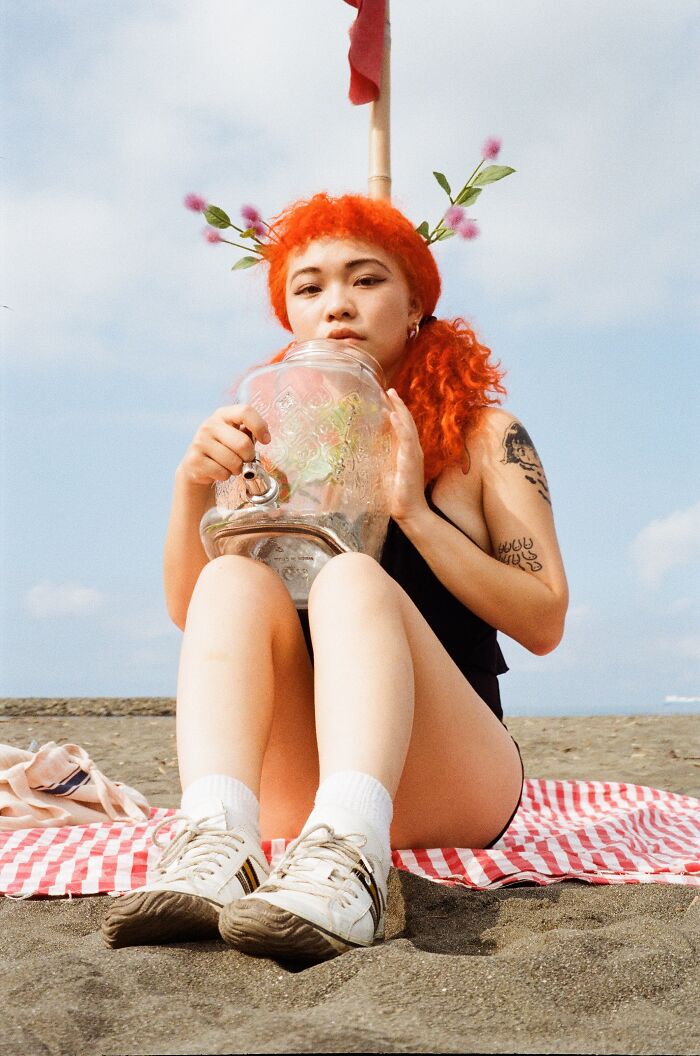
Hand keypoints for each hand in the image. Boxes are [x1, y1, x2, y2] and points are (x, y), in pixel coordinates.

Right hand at [178, 404, 270, 485]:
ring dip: (238, 468)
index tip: (266, 440)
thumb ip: (250, 432)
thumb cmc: (224, 448)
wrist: (197, 465)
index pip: (245, 411)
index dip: (260, 426)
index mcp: (223, 414)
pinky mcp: (195, 460)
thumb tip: (264, 437)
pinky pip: (222, 473)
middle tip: (246, 459)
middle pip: (243, 443)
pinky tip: (219, 471)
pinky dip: (225, 476)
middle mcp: (209, 425)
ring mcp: (200, 442)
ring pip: (233, 461)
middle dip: (249, 456)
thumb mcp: (236, 435)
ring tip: (231, 466)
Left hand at [386, 389, 430, 523]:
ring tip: (391, 394)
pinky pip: (407, 439)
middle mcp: (412, 449)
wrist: (409, 511)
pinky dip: (400, 426)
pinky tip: (393, 415)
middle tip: (387, 389)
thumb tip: (363, 451)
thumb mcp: (384, 472)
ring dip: (399, 409)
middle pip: (405, 421)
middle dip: (396, 404)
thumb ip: (379, 459)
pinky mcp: (411, 461)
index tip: (384, 397)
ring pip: (407, 425)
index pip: (401, 425)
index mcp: (406, 451)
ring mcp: (413, 454)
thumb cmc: (396, 495)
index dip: (394, 410)